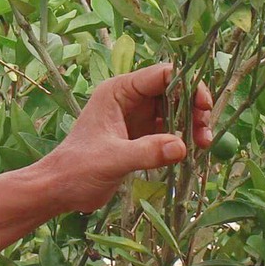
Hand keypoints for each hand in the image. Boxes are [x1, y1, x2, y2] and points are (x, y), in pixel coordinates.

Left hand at [40, 62, 215, 212]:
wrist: (59, 190)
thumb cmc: (77, 169)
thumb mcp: (112, 159)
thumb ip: (146, 152)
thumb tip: (182, 146)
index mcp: (119, 91)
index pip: (161, 75)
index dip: (187, 85)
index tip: (203, 106)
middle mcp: (130, 99)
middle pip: (173, 92)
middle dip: (194, 107)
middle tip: (205, 132)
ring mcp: (136, 117)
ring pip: (175, 111)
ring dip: (192, 124)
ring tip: (203, 145)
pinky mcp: (141, 136)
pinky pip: (170, 130)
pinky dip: (183, 138)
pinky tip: (191, 152)